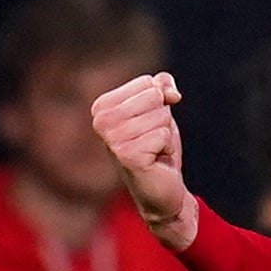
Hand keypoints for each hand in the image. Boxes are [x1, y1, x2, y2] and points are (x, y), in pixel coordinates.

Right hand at [89, 68, 195, 246]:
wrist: (161, 188)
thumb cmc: (157, 148)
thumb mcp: (159, 110)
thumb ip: (161, 86)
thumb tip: (170, 92)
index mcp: (102, 107)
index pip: (146, 82)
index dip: (159, 102)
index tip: (149, 124)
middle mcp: (101, 121)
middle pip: (154, 95)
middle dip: (163, 117)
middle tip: (152, 140)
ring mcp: (112, 139)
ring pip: (161, 115)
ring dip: (165, 134)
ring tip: (153, 150)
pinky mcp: (128, 155)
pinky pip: (163, 135)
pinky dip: (167, 148)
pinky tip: (155, 160)